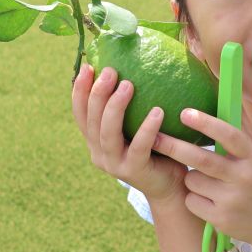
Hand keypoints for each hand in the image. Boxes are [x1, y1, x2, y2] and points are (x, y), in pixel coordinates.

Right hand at [72, 64, 186, 202]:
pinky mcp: (134, 172)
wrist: (172, 187)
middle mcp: (100, 154)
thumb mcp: (138, 127)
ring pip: (108, 133)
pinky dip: (147, 128)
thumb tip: (138, 65)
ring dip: (116, 107)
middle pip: (91, 121)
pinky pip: (139, 147)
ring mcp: (115, 165)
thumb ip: (132, 106)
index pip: (80, 114)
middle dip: (97, 93)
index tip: (87, 67)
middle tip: (109, 70)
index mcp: (96, 142)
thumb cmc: (158, 149)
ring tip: (128, 85)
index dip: (79, 91)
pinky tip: (157, 111)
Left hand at [152, 108, 251, 245]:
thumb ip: (235, 142)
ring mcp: (232, 200)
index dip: (206, 123)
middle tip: (154, 137)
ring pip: (192, 180)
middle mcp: (243, 178)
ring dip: (191, 178)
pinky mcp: (220, 219)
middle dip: (174, 147)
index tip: (184, 112)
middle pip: (201, 159)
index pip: (229, 135)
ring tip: (210, 184)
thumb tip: (209, 112)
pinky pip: (191, 201)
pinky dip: (193, 198)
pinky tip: (210, 202)